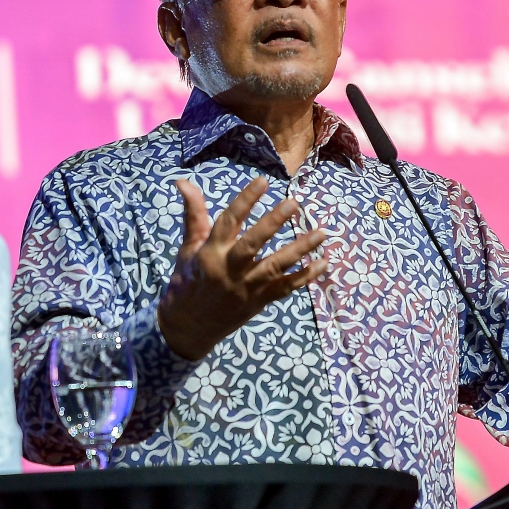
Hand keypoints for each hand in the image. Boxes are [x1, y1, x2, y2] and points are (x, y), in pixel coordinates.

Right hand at [157, 177, 328, 360]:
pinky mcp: (260, 301)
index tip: (262, 181)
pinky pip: (286, 288)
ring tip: (321, 233)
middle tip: (293, 203)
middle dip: (273, 223)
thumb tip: (184, 181)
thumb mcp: (188, 247)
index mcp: (210, 253)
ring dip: (299, 249)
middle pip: (253, 244)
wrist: (188, 327)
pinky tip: (324, 263)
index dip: (245, 200)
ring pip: (275, 266)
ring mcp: (247, 288)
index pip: (228, 222)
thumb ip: (194, 214)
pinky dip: (305, 276)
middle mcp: (229, 270)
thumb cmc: (188, 281)